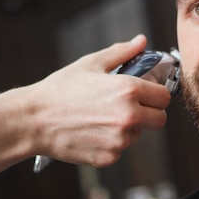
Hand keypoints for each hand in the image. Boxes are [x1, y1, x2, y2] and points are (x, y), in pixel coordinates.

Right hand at [27, 35, 171, 166]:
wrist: (34, 120)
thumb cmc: (60, 90)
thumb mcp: (91, 64)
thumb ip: (122, 53)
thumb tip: (141, 41)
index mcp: (128, 90)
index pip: (164, 97)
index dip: (156, 95)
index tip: (146, 95)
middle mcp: (128, 116)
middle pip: (160, 120)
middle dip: (149, 113)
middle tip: (129, 107)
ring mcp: (119, 140)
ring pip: (138, 135)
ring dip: (128, 129)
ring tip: (102, 118)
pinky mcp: (108, 157)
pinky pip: (120, 150)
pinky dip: (111, 143)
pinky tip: (92, 131)